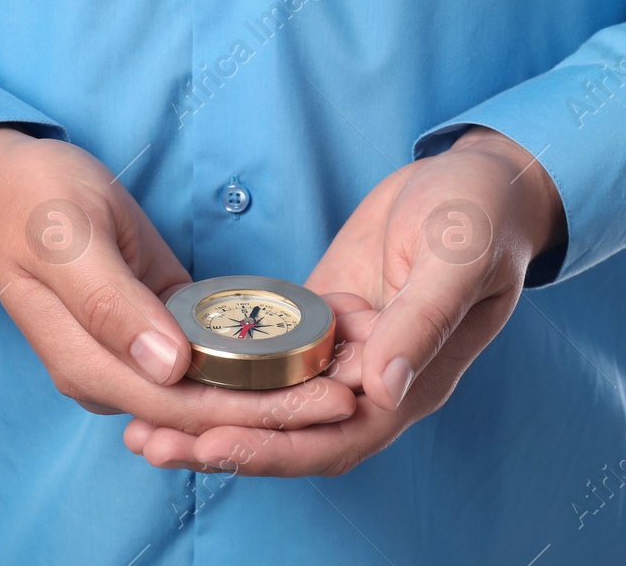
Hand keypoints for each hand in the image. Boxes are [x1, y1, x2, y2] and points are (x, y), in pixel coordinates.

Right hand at [0, 126, 358, 435]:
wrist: (9, 186)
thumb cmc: (34, 203)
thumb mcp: (66, 239)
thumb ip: (109, 304)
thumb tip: (166, 367)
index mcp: (86, 363)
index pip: (183, 408)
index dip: (257, 411)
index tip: (321, 398)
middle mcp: (112, 373)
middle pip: (207, 410)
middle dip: (281, 409)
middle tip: (350, 393)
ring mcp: (134, 355)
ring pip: (213, 390)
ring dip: (274, 391)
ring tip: (341, 377)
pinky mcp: (156, 329)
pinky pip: (209, 357)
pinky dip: (255, 359)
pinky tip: (306, 349)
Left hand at [122, 126, 564, 475]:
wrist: (482, 177)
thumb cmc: (481, 216)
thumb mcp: (457, 259)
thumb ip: (421, 324)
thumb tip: (379, 390)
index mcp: (412, 381)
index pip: (336, 438)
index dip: (274, 448)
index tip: (211, 443)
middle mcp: (373, 380)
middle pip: (291, 433)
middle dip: (222, 443)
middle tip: (150, 442)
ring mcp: (345, 351)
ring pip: (273, 401)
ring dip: (213, 414)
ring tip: (143, 422)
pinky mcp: (322, 317)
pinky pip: (268, 355)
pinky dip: (224, 367)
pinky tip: (175, 362)